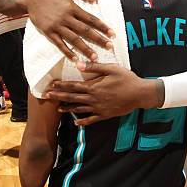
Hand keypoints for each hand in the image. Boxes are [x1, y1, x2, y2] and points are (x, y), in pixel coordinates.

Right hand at [23, 0, 113, 60]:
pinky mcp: (48, 32)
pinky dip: (68, 53)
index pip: (91, 19)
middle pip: (85, 31)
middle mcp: (66, 17)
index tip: (112, 34)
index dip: (102, 27)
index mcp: (72, 7)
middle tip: (109, 47)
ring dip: (85, 49)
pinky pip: (60, 44)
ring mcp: (57, 26)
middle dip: (98, 39)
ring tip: (94, 58)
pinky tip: (76, 60)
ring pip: (74, 39)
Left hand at [45, 62, 162, 125]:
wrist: (140, 94)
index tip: (51, 85)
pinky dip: (83, 122)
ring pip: (79, 109)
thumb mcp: (111, 68)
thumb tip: (78, 64)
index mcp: (94, 86)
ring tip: (58, 109)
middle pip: (72, 98)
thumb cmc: (127, 78)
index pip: (74, 86)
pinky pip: (91, 119)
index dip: (61, 86)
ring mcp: (99, 108)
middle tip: (46, 97)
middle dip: (59, 97)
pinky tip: (76, 122)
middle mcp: (94, 98)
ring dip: (68, 109)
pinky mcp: (105, 114)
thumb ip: (94, 67)